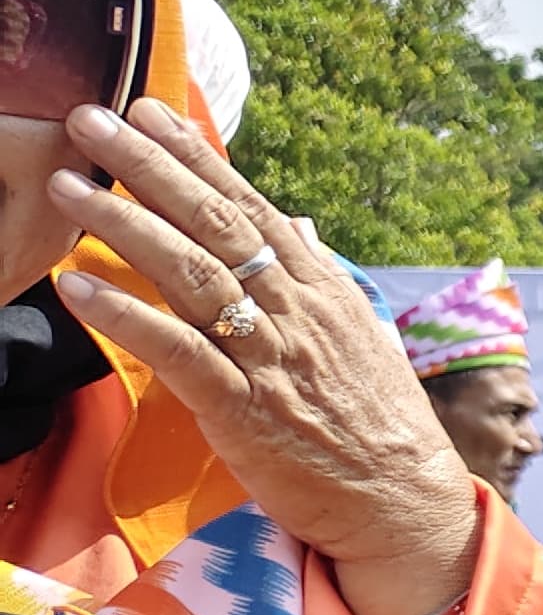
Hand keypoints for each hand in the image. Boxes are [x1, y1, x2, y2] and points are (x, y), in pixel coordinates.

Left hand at [47, 102, 480, 614]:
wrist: (404, 503)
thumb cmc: (379, 425)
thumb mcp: (362, 336)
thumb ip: (320, 276)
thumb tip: (296, 224)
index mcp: (321, 290)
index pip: (251, 205)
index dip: (197, 157)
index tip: (149, 111)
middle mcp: (295, 312)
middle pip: (214, 224)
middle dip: (149, 167)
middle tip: (92, 119)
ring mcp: (269, 358)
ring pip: (190, 274)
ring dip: (122, 225)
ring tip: (66, 185)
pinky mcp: (243, 409)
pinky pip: (176, 351)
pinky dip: (126, 315)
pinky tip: (78, 285)